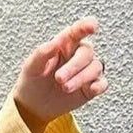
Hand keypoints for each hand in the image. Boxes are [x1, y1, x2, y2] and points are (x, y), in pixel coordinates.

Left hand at [13, 18, 107, 132]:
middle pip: (86, 52)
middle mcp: (77, 56)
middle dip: (74, 65)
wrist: (32, 106)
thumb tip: (53, 42)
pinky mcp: (90, 87)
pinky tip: (90, 89)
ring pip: (95, 67)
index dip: (86, 26)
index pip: (77, 31)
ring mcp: (85, 71)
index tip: (92, 26)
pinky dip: (99, 86)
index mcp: (64, 46)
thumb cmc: (32, 81)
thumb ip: (41, 54)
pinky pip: (102, 84)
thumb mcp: (31, 67)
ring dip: (81, 78)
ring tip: (64, 88)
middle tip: (59, 78)